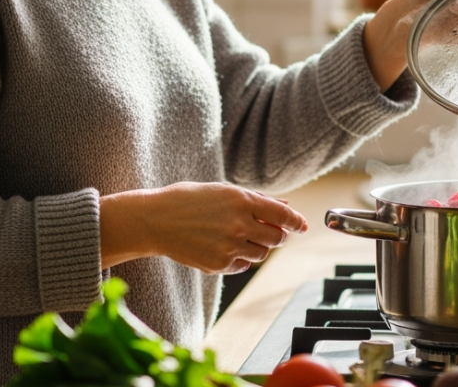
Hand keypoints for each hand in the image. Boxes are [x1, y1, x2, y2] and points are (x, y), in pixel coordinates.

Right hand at [100, 182, 307, 272]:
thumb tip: (285, 204)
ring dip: (259, 247)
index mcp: (242, 201)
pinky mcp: (219, 264)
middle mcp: (239, 224)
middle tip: (272, 232)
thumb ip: (256, 199)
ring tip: (241, 237)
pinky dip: (240, 258)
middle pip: (276, 238)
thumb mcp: (224, 191)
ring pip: (261, 254)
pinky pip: (242, 265)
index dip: (297, 221)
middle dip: (278, 235)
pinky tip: (225, 247)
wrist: (155, 220)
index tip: (303, 226)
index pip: (283, 214)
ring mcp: (229, 246)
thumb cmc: (188, 200)